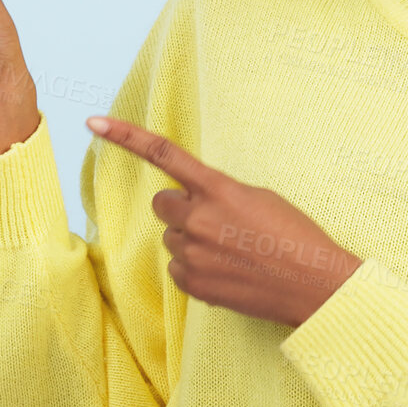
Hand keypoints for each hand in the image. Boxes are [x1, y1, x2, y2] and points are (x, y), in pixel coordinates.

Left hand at [86, 115, 362, 327]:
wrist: (313, 284)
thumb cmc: (293, 235)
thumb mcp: (257, 197)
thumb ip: (217, 193)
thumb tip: (193, 202)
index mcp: (217, 188)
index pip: (163, 153)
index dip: (125, 136)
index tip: (93, 122)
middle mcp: (198, 218)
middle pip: (162, 204)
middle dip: (180, 209)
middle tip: (214, 221)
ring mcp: (193, 253)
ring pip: (171, 238)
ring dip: (191, 240)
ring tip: (230, 250)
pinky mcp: (193, 283)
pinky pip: (177, 269)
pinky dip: (195, 268)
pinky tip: (226, 271)